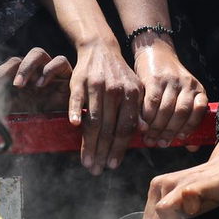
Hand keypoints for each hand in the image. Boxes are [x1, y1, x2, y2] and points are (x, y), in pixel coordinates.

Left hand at [0, 47, 73, 111]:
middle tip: (10, 85)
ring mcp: (49, 69)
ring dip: (28, 66)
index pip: (8, 66)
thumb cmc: (39, 113)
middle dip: (12, 69)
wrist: (64, 122)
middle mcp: (33, 70)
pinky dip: (50, 69)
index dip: (0, 72)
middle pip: (20, 58)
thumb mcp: (15, 107)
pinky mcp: (66, 73)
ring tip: (22, 84)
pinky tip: (42, 84)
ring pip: (38, 53)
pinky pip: (60, 61)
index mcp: (21, 76)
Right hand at [67, 39, 141, 175]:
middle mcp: (115, 91)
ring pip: (93, 120)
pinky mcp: (79, 80)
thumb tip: (144, 132)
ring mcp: (96, 86)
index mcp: (131, 95)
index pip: (125, 128)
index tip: (113, 165)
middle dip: (102, 153)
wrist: (100, 49)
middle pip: (108, 128)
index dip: (119, 149)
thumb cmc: (119, 74)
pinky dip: (75, 112)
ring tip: (87, 161)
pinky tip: (73, 127)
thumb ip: (138, 111)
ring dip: (88, 143)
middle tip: (96, 170)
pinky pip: (77, 100)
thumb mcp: (135, 89)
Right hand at [131, 32, 208, 147]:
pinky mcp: (155, 79)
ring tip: (150, 138)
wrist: (156, 51)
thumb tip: (192, 147)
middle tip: (160, 143)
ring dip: (157, 127)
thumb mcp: (183, 95)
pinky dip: (147, 117)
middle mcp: (187, 85)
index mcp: (198, 90)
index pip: (197, 113)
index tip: (178, 140)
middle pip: (180, 113)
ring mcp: (171, 81)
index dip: (188, 128)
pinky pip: (152, 102)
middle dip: (169, 131)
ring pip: (166, 110)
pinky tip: (143, 125)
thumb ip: (188, 118)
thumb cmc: (170, 81)